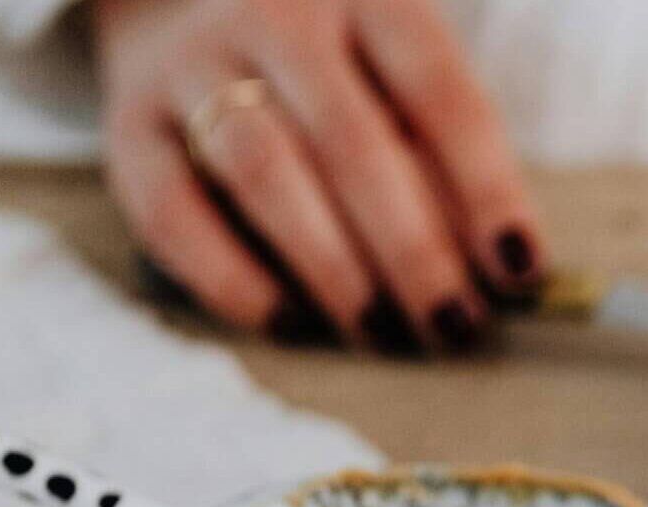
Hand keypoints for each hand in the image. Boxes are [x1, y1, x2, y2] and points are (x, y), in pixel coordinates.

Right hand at [91, 0, 546, 351]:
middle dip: (410, 247)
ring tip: (380, 331)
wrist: (181, 0)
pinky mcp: (128, 123)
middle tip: (451, 323)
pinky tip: (286, 322)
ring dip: (329, 265)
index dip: (486, 186)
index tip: (519, 269)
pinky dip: (230, 276)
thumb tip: (503, 269)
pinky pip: (173, 209)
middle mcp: (275, 15)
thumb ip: (443, 155)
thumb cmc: (335, 68)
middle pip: (352, 140)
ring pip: (263, 171)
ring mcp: (192, 63)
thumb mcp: (397, 76)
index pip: (439, 90)